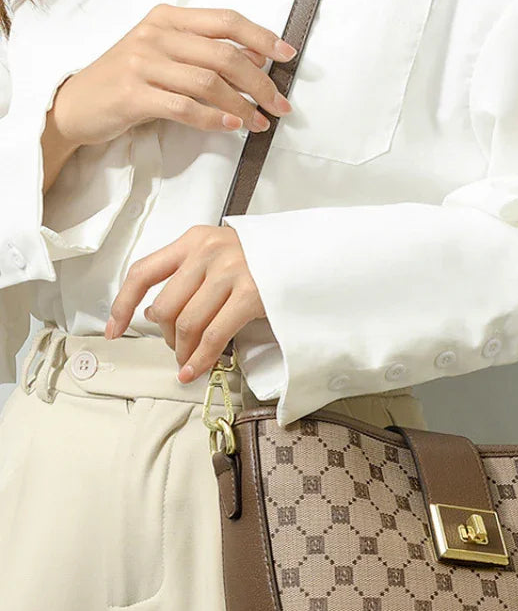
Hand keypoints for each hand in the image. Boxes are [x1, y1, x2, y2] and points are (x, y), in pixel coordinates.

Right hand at [48, 4, 296, 149]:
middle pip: (225, 55)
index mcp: (168, 18)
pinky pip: (185, 107)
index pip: (226, 22)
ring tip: (260, 123)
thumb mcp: (167, 56)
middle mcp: (156, 35)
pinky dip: (214, 119)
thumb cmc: (130, 82)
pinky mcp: (134, 94)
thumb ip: (207, 53)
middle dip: (261, 83)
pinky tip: (232, 127)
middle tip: (280, 105)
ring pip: (209, 83)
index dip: (262, 37)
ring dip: (243, 107)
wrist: (78, 105)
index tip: (288, 56)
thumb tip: (257, 56)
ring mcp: (143, 63)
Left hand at [105, 225, 274, 382]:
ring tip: (189, 363)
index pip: (143, 272)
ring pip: (186, 323)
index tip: (114, 330)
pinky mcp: (251, 294)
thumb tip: (154, 314)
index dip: (123, 305)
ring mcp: (230, 272)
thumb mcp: (220, 255)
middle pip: (164, 307)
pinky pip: (214, 335)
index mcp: (194, 240)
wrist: (309, 255)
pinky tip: (197, 370)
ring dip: (183, 352)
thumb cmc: (264, 260)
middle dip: (166, 338)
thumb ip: (188, 276)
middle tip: (177, 350)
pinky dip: (201, 358)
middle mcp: (207, 253)